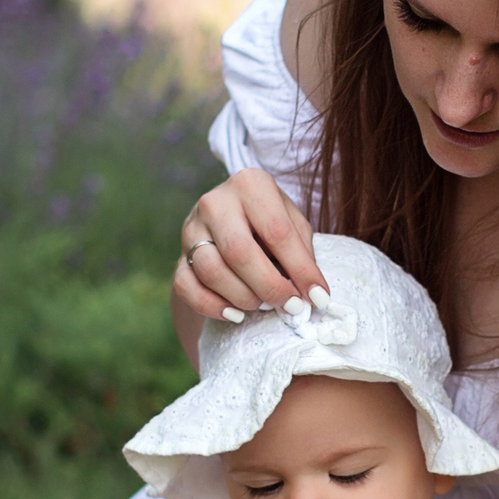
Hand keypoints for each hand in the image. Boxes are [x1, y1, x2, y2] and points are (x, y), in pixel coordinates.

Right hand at [176, 168, 324, 323]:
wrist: (231, 218)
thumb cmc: (269, 221)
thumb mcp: (293, 223)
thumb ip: (302, 253)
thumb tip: (313, 294)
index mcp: (249, 184)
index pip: (277, 232)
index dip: (301, 269)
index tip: (319, 297)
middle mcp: (214, 202)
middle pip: (239, 252)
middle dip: (270, 286)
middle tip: (292, 307)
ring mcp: (191, 229)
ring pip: (211, 271)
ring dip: (243, 297)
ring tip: (265, 305)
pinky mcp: (179, 256)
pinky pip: (186, 287)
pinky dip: (212, 306)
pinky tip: (236, 314)